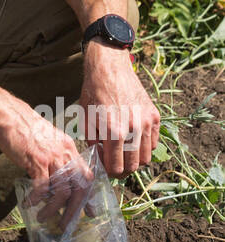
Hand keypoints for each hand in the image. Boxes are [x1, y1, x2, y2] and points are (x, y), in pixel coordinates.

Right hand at [0, 101, 92, 225]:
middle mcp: (65, 154)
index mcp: (69, 148)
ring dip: (53, 209)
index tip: (89, 211)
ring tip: (43, 218)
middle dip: (74, 210)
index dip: (88, 196)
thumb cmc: (23, 126)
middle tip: (66, 224)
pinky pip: (41, 188)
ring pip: (62, 191)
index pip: (86, 175)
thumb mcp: (47, 138)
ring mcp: (52, 158)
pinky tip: (28, 204)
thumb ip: (54, 155)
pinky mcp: (36, 162)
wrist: (8, 114)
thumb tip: (54, 176)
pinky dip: (36, 199)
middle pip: (79, 187)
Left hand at [79, 45, 158, 175]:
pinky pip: (154, 142)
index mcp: (114, 132)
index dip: (110, 172)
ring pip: (146, 157)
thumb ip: (94, 143)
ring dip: (135, 159)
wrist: (109, 69)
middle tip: (115, 163)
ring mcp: (147, 123)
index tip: (105, 168)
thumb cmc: (93, 93)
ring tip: (124, 152)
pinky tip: (134, 140)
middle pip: (133, 166)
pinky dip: (145, 146)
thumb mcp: (86, 120)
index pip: (116, 168)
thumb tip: (101, 159)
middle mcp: (133, 130)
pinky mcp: (155, 116)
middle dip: (123, 169)